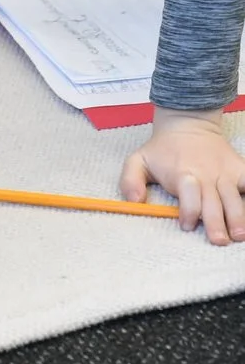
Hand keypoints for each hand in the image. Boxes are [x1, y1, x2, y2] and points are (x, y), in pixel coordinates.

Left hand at [120, 108, 244, 244]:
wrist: (188, 123)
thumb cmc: (162, 149)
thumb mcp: (138, 160)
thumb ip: (130, 180)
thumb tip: (133, 201)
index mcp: (182, 173)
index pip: (188, 194)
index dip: (188, 210)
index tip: (186, 224)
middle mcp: (206, 174)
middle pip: (213, 201)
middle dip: (216, 222)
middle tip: (219, 240)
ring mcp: (225, 172)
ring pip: (234, 197)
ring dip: (238, 217)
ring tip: (239, 235)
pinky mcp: (240, 169)